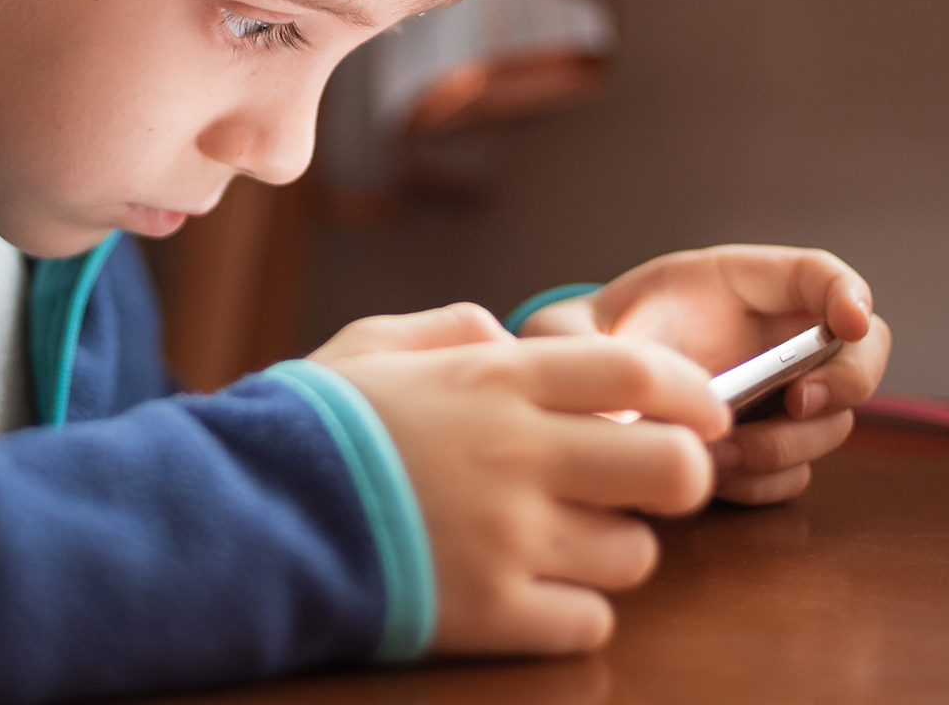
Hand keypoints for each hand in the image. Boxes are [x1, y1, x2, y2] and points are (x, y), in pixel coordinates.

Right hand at [310, 304, 730, 653]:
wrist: (243, 515)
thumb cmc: (308, 424)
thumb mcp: (371, 344)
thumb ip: (451, 329)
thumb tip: (505, 334)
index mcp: (496, 379)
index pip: (639, 370)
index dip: (692, 391)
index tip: (705, 410)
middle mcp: (520, 454)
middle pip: (673, 468)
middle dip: (678, 475)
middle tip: (643, 483)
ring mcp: (511, 539)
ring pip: (637, 553)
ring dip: (612, 547)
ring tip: (563, 540)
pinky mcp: (493, 614)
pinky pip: (590, 620)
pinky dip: (573, 609)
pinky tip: (531, 590)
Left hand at [514, 246, 891, 504]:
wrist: (577, 394)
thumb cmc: (582, 344)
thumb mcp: (567, 330)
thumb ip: (578, 344)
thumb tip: (609, 400)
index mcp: (738, 285)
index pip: (820, 274)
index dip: (848, 293)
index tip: (848, 322)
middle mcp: (771, 340)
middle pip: (859, 354)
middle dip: (844, 381)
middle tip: (796, 404)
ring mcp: (775, 397)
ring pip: (831, 422)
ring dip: (789, 444)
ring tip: (719, 454)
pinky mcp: (763, 446)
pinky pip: (795, 471)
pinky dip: (767, 480)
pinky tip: (717, 477)